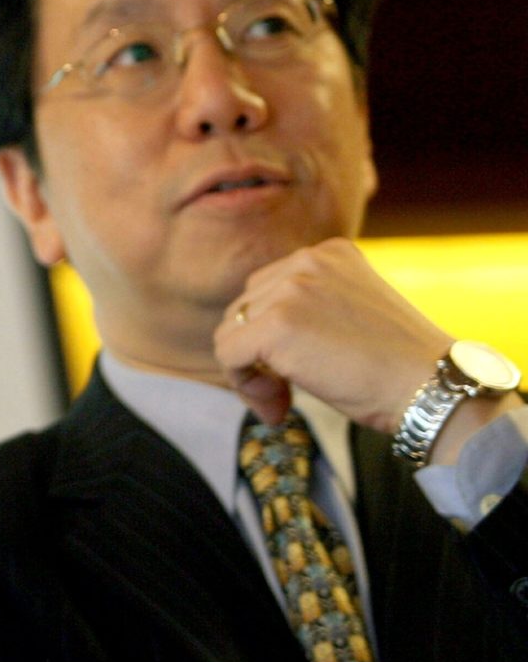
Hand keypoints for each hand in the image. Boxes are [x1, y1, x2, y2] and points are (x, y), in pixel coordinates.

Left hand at [212, 237, 448, 431]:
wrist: (433, 387)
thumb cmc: (399, 366)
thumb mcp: (353, 312)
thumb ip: (311, 305)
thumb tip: (253, 333)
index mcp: (328, 253)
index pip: (267, 289)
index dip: (271, 334)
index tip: (297, 369)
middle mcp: (306, 261)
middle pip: (245, 308)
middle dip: (258, 354)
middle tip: (286, 394)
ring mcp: (289, 289)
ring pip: (232, 332)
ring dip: (251, 374)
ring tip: (283, 403)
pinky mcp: (275, 324)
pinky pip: (228, 355)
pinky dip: (243, 386)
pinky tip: (277, 407)